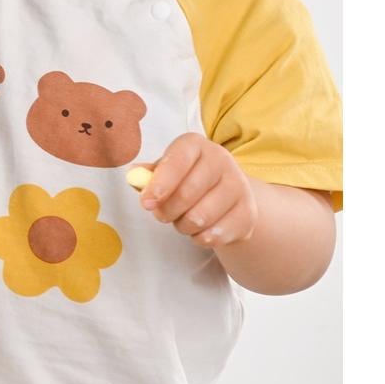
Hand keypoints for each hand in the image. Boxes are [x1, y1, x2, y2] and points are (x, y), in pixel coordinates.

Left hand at [137, 133, 257, 247]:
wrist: (225, 196)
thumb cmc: (185, 179)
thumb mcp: (164, 171)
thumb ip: (147, 175)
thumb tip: (135, 176)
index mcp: (195, 145)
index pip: (178, 160)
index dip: (160, 183)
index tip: (146, 203)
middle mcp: (222, 160)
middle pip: (187, 193)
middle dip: (166, 211)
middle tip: (160, 215)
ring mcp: (240, 186)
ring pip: (200, 218)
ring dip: (182, 226)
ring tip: (181, 220)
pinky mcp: (249, 213)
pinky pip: (215, 235)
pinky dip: (199, 238)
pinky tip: (199, 230)